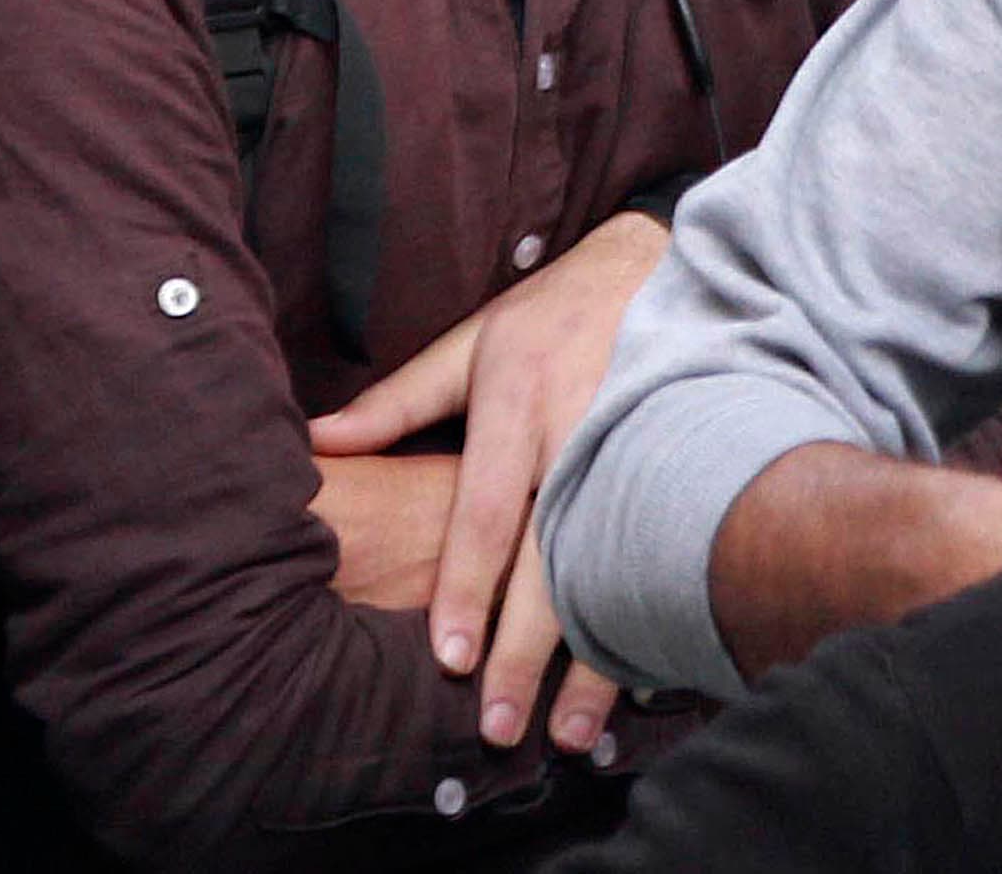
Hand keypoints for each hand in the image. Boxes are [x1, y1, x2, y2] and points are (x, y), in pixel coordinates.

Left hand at [310, 210, 666, 750]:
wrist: (664, 265)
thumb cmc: (554, 314)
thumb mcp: (474, 343)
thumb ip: (399, 401)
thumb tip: (316, 442)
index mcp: (519, 403)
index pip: (486, 513)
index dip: (467, 588)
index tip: (451, 661)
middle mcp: (580, 434)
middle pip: (550, 561)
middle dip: (525, 651)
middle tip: (502, 727)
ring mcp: (642, 455)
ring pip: (614, 574)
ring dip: (594, 663)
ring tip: (570, 735)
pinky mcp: (685, 467)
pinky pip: (670, 557)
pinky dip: (655, 623)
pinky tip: (642, 683)